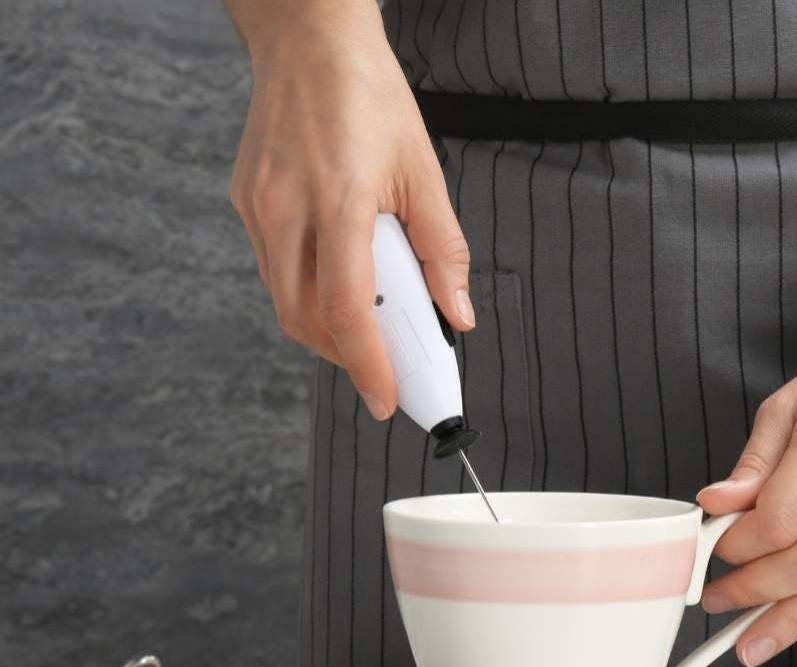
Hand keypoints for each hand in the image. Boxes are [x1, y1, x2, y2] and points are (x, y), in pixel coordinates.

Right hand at [227, 0, 471, 419]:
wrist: (308, 42)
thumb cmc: (371, 98)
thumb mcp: (425, 172)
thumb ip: (444, 250)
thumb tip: (457, 315)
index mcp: (338, 202)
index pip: (347, 310)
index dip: (368, 365)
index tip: (387, 401)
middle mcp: (286, 210)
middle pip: (308, 320)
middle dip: (349, 357)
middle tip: (386, 372)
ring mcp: (257, 208)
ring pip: (285, 301)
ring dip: (327, 330)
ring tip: (369, 333)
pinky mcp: (245, 203)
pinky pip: (274, 271)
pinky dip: (307, 294)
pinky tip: (340, 286)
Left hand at [696, 322, 796, 666]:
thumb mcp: (787, 405)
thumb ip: (752, 464)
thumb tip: (716, 506)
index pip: (780, 517)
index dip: (739, 544)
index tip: (714, 547)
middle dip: (756, 592)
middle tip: (718, 599)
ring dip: (789, 621)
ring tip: (749, 643)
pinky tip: (790, 618)